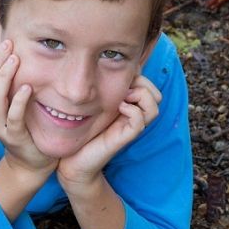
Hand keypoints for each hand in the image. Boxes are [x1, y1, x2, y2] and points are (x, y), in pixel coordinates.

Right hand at [0, 39, 57, 176]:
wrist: (30, 162)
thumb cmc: (24, 125)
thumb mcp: (12, 102)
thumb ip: (9, 83)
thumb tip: (13, 52)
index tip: (5, 43)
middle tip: (10, 45)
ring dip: (4, 77)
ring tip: (16, 60)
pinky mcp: (14, 137)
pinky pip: (13, 117)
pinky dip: (18, 101)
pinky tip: (26, 87)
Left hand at [57, 75, 161, 190]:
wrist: (72, 160)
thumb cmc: (80, 129)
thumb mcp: (91, 103)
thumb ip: (102, 89)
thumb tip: (106, 68)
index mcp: (128, 105)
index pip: (149, 85)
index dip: (140, 75)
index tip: (120, 75)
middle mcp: (133, 115)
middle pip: (156, 95)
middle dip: (143, 83)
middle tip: (123, 86)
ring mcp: (130, 127)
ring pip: (154, 107)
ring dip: (140, 95)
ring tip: (122, 97)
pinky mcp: (124, 137)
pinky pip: (140, 120)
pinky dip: (133, 110)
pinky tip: (118, 107)